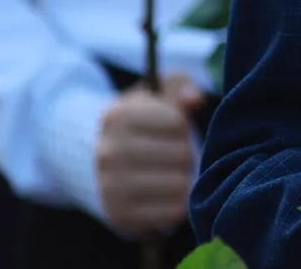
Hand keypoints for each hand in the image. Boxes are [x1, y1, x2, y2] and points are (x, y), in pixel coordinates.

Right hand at [95, 71, 204, 235]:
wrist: (114, 163)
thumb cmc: (149, 122)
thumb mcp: (160, 94)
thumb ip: (179, 85)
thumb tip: (194, 98)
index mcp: (116, 116)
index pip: (177, 122)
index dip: (183, 126)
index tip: (173, 129)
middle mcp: (106, 151)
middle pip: (181, 154)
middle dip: (187, 153)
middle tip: (176, 155)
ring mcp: (109, 186)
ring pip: (179, 185)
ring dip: (186, 179)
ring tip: (174, 173)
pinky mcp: (119, 215)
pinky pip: (171, 212)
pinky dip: (179, 204)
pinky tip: (170, 195)